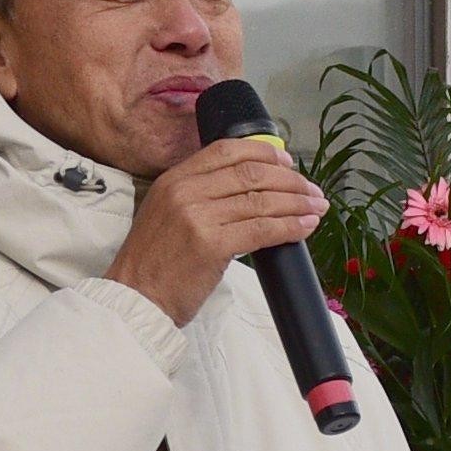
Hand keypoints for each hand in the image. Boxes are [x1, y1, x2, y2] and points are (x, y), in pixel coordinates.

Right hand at [108, 134, 327, 324]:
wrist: (135, 300)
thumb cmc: (153, 264)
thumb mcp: (165, 214)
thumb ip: (198, 195)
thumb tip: (249, 189)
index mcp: (173, 179)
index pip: (226, 151)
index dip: (264, 153)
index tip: (287, 162)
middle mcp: (184, 192)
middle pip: (251, 173)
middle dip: (291, 180)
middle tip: (311, 190)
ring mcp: (198, 217)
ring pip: (262, 200)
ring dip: (297, 203)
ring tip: (316, 208)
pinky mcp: (212, 245)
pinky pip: (263, 229)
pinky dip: (290, 227)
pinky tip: (304, 227)